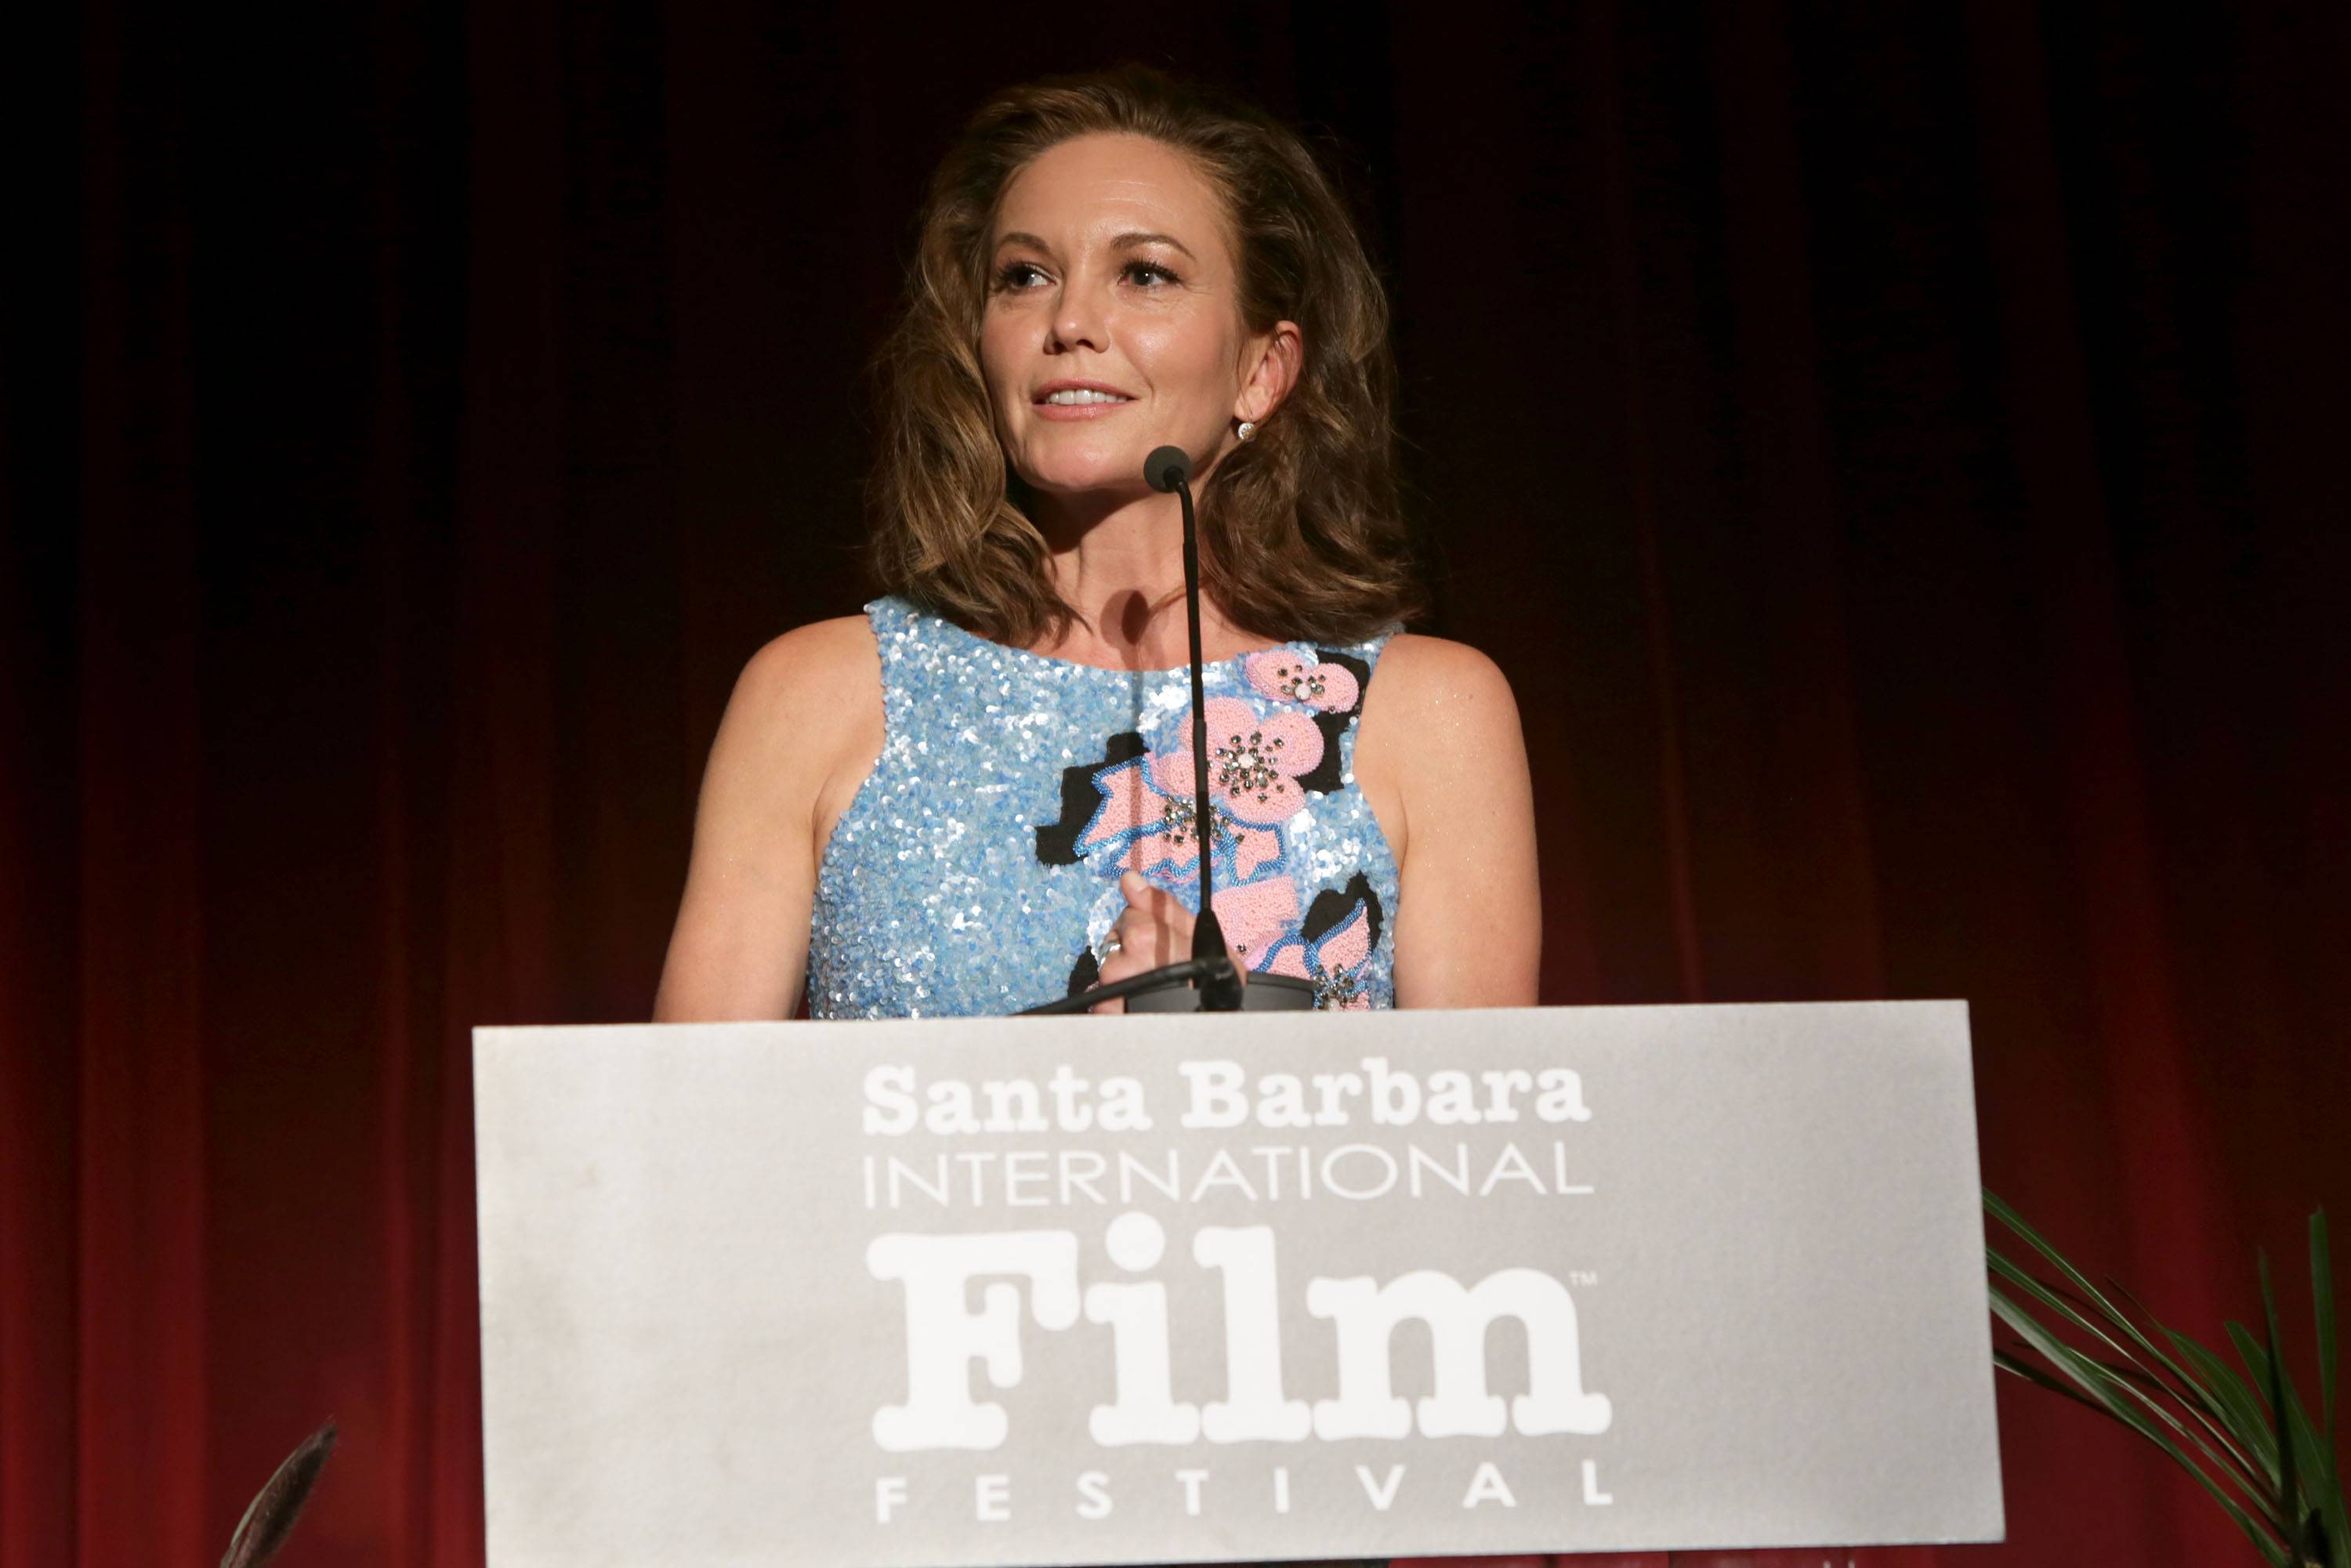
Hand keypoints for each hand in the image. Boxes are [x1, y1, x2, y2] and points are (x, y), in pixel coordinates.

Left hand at [1091, 870, 1246, 1014]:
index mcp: (1143, 936)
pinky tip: (1141, 1008)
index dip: (1151, 931)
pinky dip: (1117, 1003)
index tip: (1166, 947)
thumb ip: (1163, 906)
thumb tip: (1129, 879)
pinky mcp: (1103, 1016)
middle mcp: (1120, 963)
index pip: (1129, 917)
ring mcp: (1108, 992)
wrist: (1216, 1029)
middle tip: (1162, 972)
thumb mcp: (1204, 938)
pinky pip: (1102, 1000)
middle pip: (1116, 942)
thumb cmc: (1216, 982)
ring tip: (1155, 992)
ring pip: (1109, 970)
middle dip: (1135, 952)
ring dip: (1126, 978)